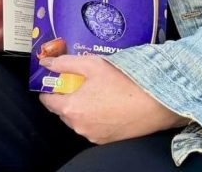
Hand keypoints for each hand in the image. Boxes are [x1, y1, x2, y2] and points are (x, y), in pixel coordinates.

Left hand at [39, 55, 189, 143]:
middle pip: (62, 110)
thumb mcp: (90, 65)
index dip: (48, 89)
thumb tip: (47, 62)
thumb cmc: (123, 83)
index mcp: (71, 108)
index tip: (54, 81)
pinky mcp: (106, 140)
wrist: (154, 104)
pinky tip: (106, 103)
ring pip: (77, 119)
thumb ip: (64, 63)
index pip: (47, 100)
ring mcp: (93, 135)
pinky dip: (94, 116)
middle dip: (67, 96)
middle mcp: (79, 126)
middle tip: (79, 82)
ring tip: (95, 91)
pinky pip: (92, 126)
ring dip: (81, 106)